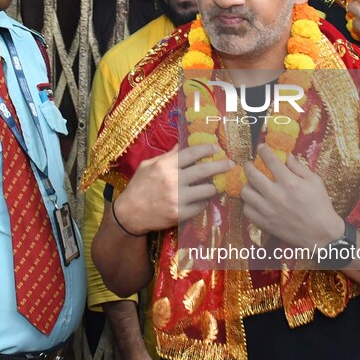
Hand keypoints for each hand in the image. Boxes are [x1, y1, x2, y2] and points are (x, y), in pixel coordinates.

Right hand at [115, 144, 232, 233]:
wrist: (129, 214)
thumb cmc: (138, 187)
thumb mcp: (147, 166)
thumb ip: (166, 156)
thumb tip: (181, 146)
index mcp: (165, 165)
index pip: (192, 153)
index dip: (207, 149)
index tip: (217, 148)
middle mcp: (173, 180)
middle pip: (205, 170)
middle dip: (221, 165)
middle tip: (231, 164)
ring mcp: (178, 198)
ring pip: (207, 190)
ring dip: (214, 187)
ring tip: (216, 185)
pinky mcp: (180, 214)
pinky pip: (201, 206)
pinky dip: (204, 202)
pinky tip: (202, 200)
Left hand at [241, 149, 342, 249]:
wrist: (321, 233)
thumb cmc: (320, 205)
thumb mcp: (315, 181)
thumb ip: (299, 167)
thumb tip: (286, 156)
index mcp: (290, 183)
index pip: (271, 161)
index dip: (263, 151)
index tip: (261, 147)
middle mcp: (276, 195)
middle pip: (252, 175)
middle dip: (248, 166)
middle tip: (249, 164)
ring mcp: (268, 210)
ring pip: (245, 193)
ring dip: (246, 185)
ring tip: (251, 183)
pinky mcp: (264, 223)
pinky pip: (247, 210)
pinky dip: (248, 203)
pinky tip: (254, 200)